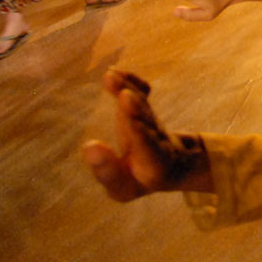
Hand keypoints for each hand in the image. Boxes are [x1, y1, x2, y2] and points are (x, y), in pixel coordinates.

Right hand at [80, 68, 211, 200]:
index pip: (148, 148)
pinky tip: (114, 72)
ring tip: (111, 76)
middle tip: (125, 94)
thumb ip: (107, 172)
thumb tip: (89, 146)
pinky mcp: (147, 109)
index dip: (139, 133)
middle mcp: (157, 139)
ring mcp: (152, 122)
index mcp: (154, 164)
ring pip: (143, 104)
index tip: (128, 125)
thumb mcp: (123, 189)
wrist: (172, 166)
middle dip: (135, 109)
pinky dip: (132, 81)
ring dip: (129, 89)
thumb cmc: (138, 181)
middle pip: (147, 122)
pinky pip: (143, 93)